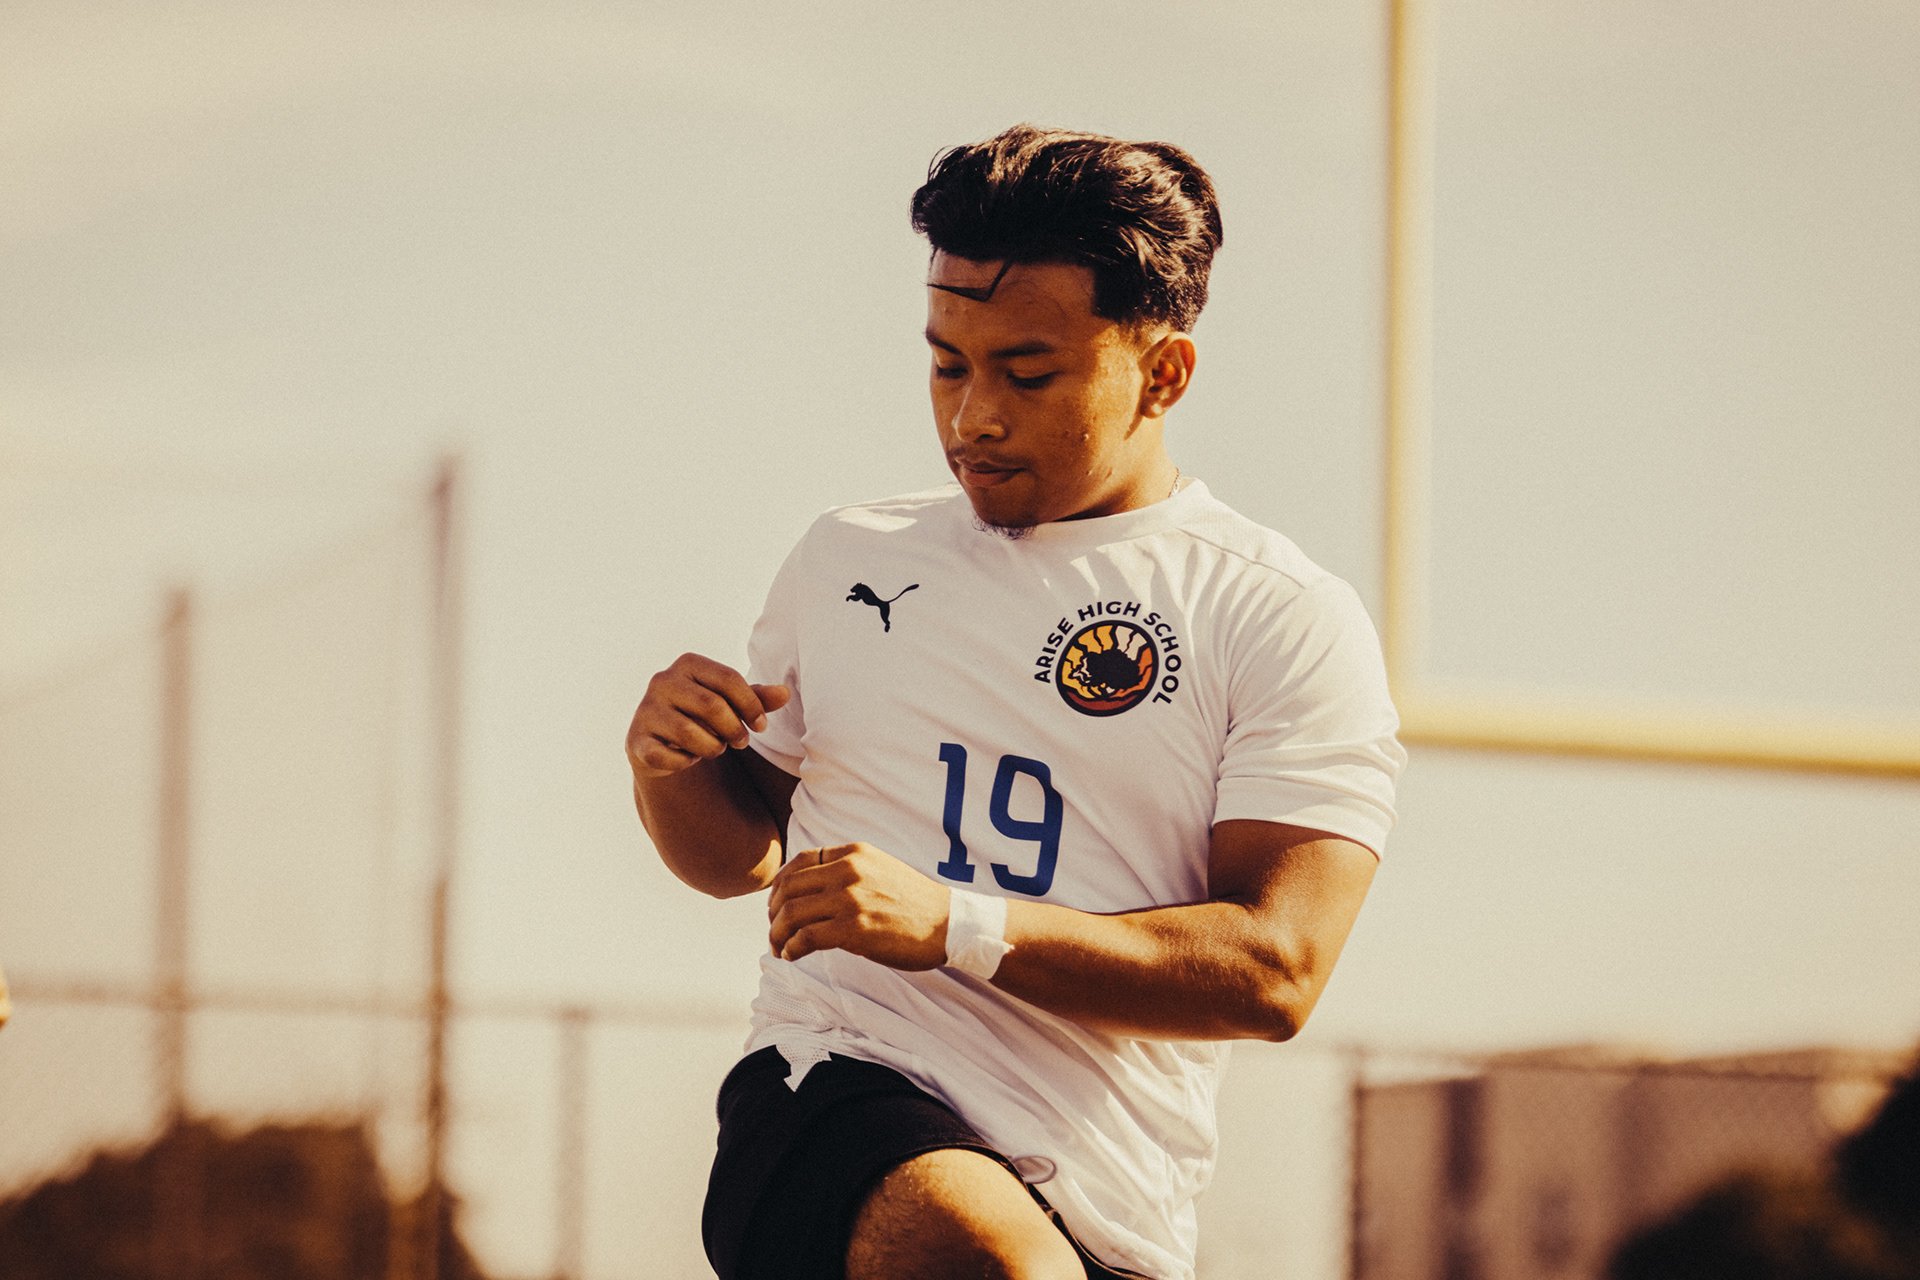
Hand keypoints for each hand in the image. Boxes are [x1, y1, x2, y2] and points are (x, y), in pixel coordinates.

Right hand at [626, 653, 789, 779]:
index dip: (752, 705)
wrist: (659, 741)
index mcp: (688, 663)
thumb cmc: (701, 715)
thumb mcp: (729, 702)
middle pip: (713, 707)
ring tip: (714, 747)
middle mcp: (662, 681)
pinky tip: (687, 757)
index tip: (761, 726)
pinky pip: (670, 757)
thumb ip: (756, 697)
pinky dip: (686, 762)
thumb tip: (785, 693)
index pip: (730, 679)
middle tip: (741, 742)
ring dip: (712, 748)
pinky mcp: (636, 740)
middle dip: (734, 730)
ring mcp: (645, 710)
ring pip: (692, 734)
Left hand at [767, 843, 950, 970]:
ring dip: (777, 934)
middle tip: (774, 930)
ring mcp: (849, 899)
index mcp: (854, 853)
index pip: (800, 861)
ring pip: (791, 913)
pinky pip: (805, 937)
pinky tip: (792, 956)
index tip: (777, 903)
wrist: (949, 924)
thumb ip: (848, 871)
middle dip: (773, 912)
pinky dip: (791, 948)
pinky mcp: (853, 929)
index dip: (780, 883)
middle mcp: (848, 870)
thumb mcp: (880, 870)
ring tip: (779, 948)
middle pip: (789, 888)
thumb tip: (813, 889)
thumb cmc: (915, 903)